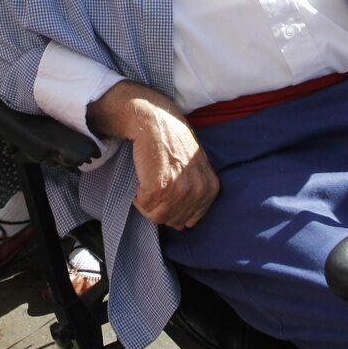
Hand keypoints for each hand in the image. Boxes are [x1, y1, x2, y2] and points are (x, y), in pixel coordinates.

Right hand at [94, 85, 219, 228]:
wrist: (155, 121)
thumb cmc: (173, 142)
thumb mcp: (193, 167)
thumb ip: (192, 196)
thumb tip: (181, 226)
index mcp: (210, 188)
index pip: (190, 219)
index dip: (172, 208)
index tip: (166, 190)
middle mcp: (198, 190)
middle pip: (172, 220)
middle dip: (159, 206)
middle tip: (154, 184)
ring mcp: (179, 189)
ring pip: (157, 216)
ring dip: (146, 202)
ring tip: (148, 181)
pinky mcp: (159, 187)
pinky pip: (144, 206)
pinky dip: (137, 196)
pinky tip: (142, 177)